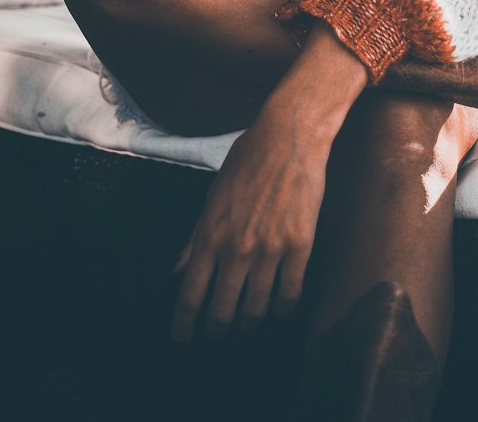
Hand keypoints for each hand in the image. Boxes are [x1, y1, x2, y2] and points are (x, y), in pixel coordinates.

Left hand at [170, 103, 329, 343]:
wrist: (290, 136)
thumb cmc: (249, 159)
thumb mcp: (213, 195)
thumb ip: (195, 237)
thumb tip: (177, 269)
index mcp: (211, 234)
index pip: (190, 295)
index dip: (184, 325)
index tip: (182, 340)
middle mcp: (237, 248)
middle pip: (222, 312)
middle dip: (217, 331)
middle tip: (217, 336)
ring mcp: (270, 249)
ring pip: (257, 309)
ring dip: (250, 320)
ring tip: (249, 319)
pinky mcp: (300, 245)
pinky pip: (290, 293)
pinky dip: (283, 307)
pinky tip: (280, 307)